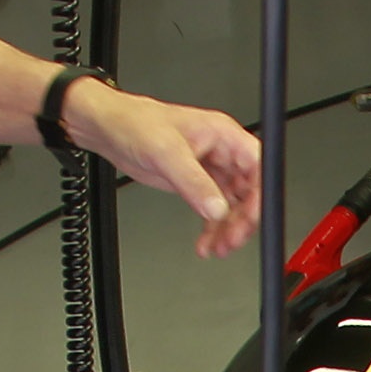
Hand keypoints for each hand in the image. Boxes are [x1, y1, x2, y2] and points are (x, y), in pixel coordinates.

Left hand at [62, 82, 264, 257]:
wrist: (110, 129)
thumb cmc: (136, 124)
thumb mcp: (168, 153)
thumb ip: (194, 183)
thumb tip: (216, 208)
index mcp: (223, 136)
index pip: (258, 167)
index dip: (260, 195)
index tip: (250, 218)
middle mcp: (221, 153)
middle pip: (248, 191)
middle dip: (242, 219)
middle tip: (230, 240)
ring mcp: (209, 169)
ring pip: (231, 205)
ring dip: (227, 229)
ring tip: (216, 247)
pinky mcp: (195, 183)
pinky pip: (213, 210)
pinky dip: (212, 228)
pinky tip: (206, 242)